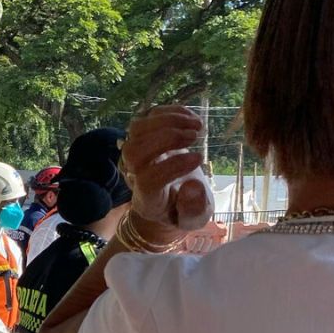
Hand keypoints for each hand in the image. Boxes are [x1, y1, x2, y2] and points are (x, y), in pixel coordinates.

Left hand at [123, 106, 213, 239]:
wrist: (171, 198)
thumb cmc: (183, 209)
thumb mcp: (195, 219)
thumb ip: (194, 209)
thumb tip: (192, 186)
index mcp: (147, 198)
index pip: (148, 180)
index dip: (172, 167)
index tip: (200, 159)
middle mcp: (135, 175)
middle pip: (133, 152)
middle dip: (164, 139)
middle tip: (195, 136)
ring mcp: (136, 153)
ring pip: (136, 130)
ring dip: (167, 121)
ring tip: (197, 125)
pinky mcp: (144, 137)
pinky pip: (147, 117)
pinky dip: (170, 112)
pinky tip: (193, 118)